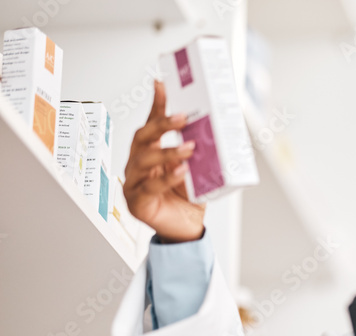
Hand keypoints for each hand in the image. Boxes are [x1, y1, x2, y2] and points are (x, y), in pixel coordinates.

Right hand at [123, 80, 205, 242]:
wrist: (188, 228)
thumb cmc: (189, 197)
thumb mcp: (197, 169)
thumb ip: (198, 153)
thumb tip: (216, 132)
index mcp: (150, 153)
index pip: (151, 124)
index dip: (156, 104)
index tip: (162, 84)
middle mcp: (138, 165)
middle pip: (142, 138)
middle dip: (160, 124)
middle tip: (182, 117)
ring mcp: (134, 183)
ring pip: (143, 160)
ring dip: (167, 152)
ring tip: (189, 148)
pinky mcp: (137, 202)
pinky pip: (150, 187)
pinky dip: (167, 178)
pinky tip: (181, 172)